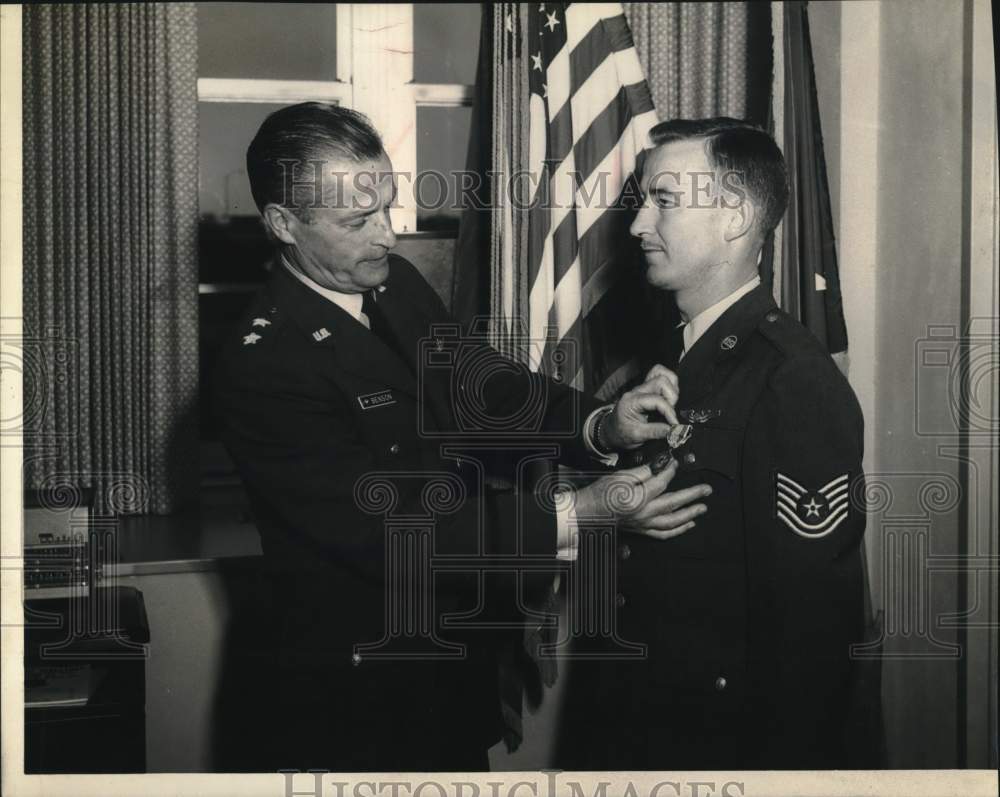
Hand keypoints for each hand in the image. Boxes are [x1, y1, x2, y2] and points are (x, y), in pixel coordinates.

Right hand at [573, 459, 710, 539]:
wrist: (588, 511)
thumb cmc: (601, 493)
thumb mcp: (620, 476)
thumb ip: (642, 472)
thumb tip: (659, 467)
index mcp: (639, 497)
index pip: (661, 482)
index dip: (670, 471)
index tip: (676, 463)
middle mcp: (644, 513)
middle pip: (674, 503)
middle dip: (693, 495)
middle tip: (707, 490)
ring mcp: (644, 524)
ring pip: (673, 521)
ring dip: (690, 514)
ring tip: (702, 508)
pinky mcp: (642, 530)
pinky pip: (663, 533)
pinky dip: (678, 530)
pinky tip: (688, 524)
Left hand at [601, 364, 679, 450]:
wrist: (611, 431)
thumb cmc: (621, 433)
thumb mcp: (637, 436)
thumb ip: (656, 431)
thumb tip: (675, 429)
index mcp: (632, 401)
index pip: (657, 400)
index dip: (669, 412)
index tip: (674, 424)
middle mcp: (637, 390)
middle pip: (661, 381)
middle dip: (671, 397)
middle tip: (670, 413)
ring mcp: (641, 387)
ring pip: (662, 374)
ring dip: (671, 389)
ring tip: (670, 405)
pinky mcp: (646, 388)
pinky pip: (659, 375)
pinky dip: (668, 383)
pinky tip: (669, 397)